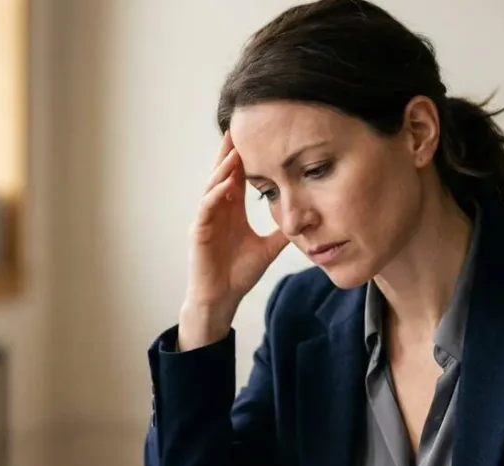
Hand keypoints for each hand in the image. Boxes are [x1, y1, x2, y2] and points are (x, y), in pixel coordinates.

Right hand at [178, 131, 289, 349]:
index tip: (256, 136)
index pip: (238, 178)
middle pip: (222, 174)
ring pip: (213, 186)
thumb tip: (305, 220)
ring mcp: (206, 220)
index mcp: (232, 211)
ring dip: (223, 169)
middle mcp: (217, 211)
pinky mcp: (198, 232)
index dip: (245, 158)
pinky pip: (206, 208)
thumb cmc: (238, 275)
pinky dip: (216, 194)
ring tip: (234, 150)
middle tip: (238, 128)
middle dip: (229, 152)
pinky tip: (226, 183)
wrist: (221, 299)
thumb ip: (281, 232)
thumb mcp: (267, 248)